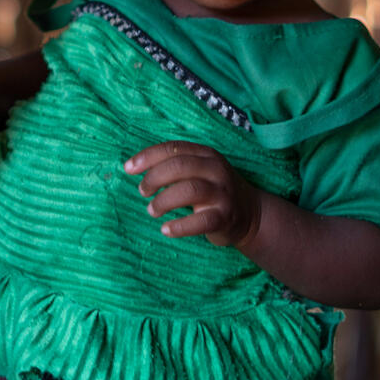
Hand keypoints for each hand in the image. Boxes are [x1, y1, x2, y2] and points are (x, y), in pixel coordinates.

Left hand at [124, 140, 261, 247]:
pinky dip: (179, 226)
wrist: (251, 214)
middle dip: (154, 178)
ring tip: (152, 210)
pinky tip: (166, 230)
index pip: (173, 149)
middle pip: (179, 166)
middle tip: (142, 192)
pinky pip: (200, 221)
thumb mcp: (200, 170)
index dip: (148, 157)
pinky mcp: (225, 217)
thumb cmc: (214, 190)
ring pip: (189, 190)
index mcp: (206, 154)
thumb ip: (174, 165)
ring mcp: (222, 193)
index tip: (128, 168)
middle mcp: (216, 170)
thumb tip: (135, 167)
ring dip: (163, 201)